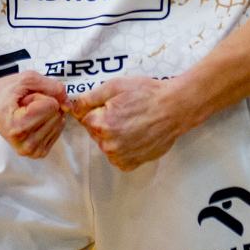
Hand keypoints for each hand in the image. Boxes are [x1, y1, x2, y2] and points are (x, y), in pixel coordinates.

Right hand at [0, 70, 69, 158]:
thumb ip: (52, 86)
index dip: (39, 96)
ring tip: (26, 113)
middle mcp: (25, 144)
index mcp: (18, 127)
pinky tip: (33, 121)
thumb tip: (69, 104)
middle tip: (24, 107)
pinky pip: (58, 130)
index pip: (52, 105)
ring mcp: (31, 151)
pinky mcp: (38, 153)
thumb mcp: (27, 79)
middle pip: (57, 114)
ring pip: (59, 122)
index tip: (23, 100)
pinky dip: (49, 122)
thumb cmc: (6, 92)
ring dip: (46, 113)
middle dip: (44, 104)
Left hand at [69, 76, 191, 170]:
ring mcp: (121, 156)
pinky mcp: (132, 163)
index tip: (113, 104)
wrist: (175, 108)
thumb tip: (74, 108)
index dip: (97, 108)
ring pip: (106, 144)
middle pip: (95, 132)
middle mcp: (108, 144)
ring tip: (134, 122)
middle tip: (126, 111)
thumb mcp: (116, 85)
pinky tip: (136, 135)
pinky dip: (123, 148)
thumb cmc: (148, 94)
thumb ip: (89, 97)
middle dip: (105, 122)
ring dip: (114, 135)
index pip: (84, 118)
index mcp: (101, 124)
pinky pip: (118, 157)